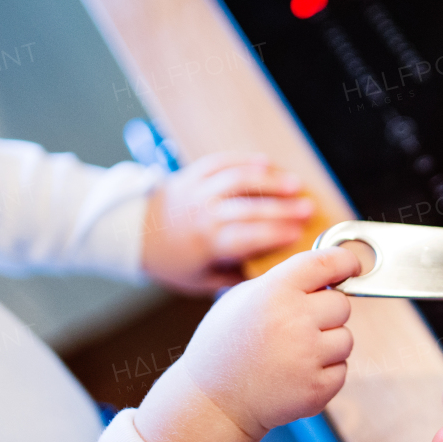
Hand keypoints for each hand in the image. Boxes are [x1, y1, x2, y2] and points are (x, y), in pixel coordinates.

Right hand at [135, 247, 356, 441]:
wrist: (214, 403)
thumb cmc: (226, 348)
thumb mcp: (242, 299)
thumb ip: (284, 282)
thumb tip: (326, 273)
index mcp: (274, 292)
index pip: (327, 263)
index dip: (346, 262)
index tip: (351, 267)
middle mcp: (294, 320)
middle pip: (342, 304)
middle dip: (326, 314)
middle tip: (298, 328)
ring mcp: (308, 356)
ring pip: (346, 338)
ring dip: (328, 345)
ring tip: (293, 355)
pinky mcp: (318, 387)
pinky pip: (342, 369)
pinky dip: (325, 373)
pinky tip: (296, 375)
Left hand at [140, 152, 314, 293]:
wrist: (134, 232)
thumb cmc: (173, 261)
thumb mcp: (200, 281)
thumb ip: (234, 278)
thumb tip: (270, 276)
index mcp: (206, 243)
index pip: (245, 237)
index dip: (274, 234)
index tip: (299, 234)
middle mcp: (203, 214)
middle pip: (248, 207)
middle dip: (282, 207)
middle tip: (309, 209)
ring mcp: (198, 190)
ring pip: (237, 180)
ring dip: (269, 181)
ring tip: (296, 184)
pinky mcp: (194, 174)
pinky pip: (222, 162)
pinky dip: (245, 160)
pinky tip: (267, 162)